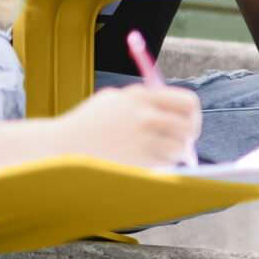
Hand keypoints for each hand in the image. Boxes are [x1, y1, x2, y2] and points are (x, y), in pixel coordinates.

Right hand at [53, 82, 200, 168]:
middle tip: (184, 139)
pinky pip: (166, 163)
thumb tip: (176, 111)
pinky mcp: (138, 160)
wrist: (65, 144)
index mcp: (142, 96)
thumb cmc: (91, 120)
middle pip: (190, 126)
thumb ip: (144, 99)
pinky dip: (163, 162)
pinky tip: (149, 158)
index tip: (189, 119)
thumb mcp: (115, 98)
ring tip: (160, 149)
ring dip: (175, 151)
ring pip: (180, 148)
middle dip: (190, 134)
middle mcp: (145, 115)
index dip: (193, 112)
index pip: (188, 102)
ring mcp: (143, 139)